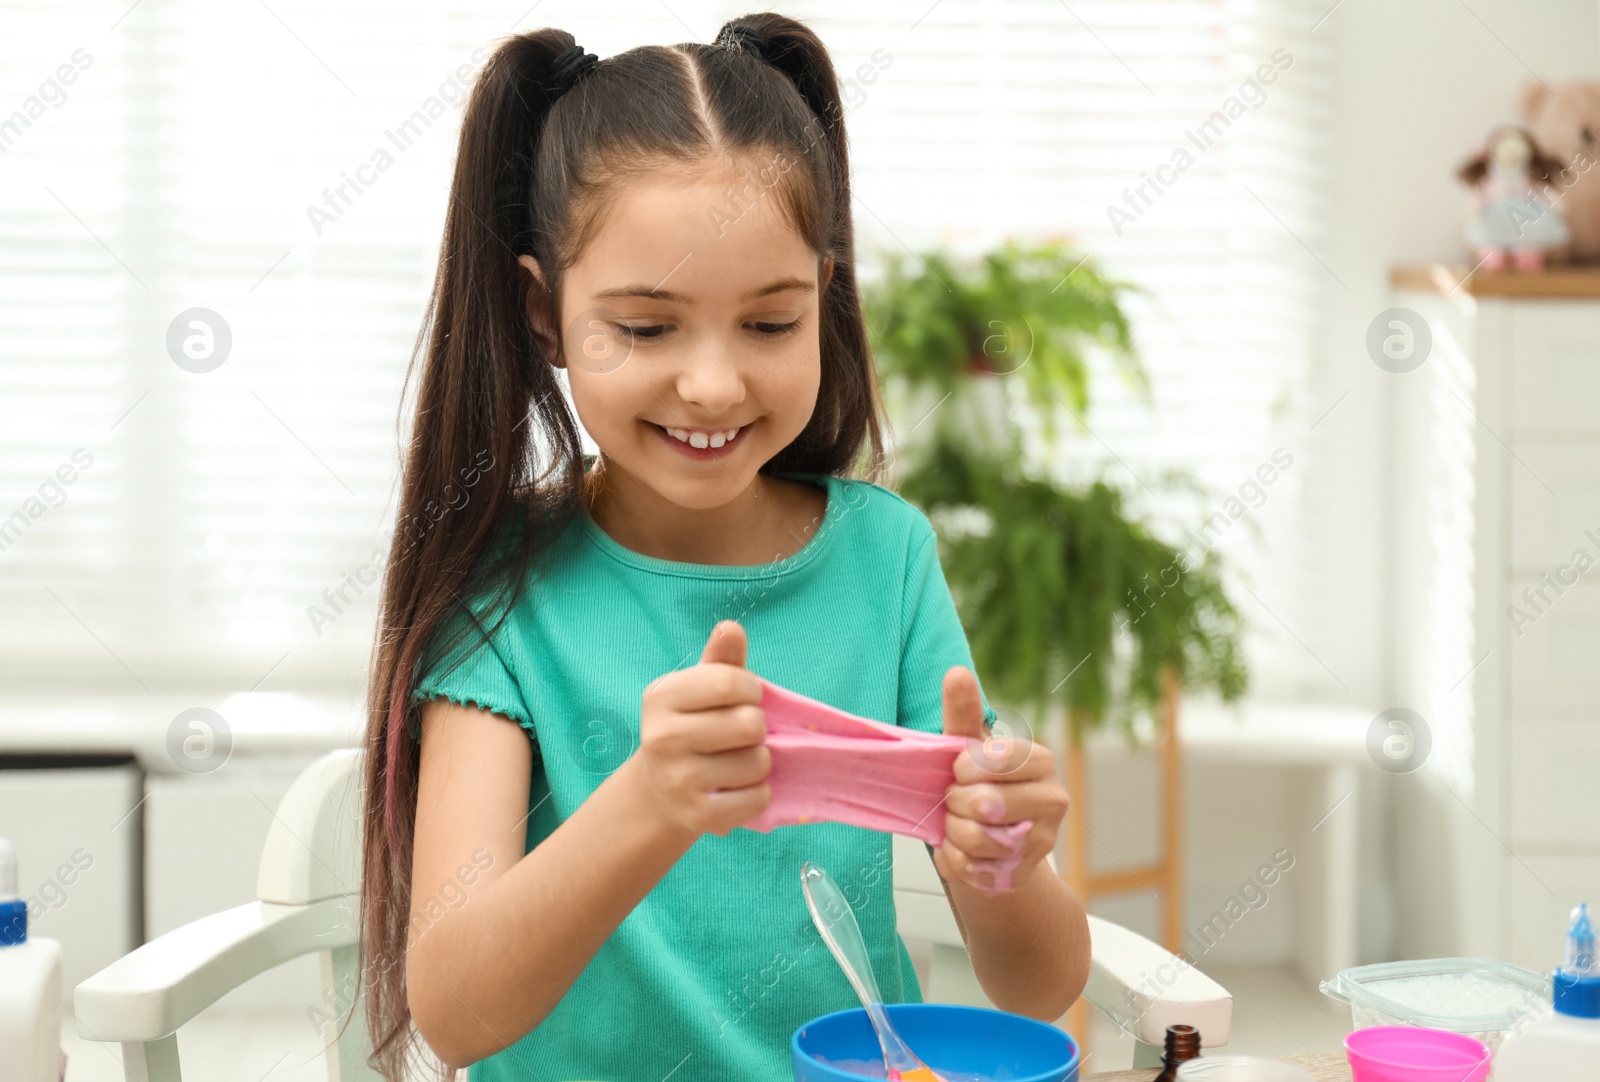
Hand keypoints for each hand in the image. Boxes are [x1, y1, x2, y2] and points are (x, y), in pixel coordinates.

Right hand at [633, 620, 771, 836]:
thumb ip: (720, 660)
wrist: (659, 792)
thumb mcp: (699, 689)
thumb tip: (731, 628)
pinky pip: (758, 798)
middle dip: (756, 726)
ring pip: (758, 762)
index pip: (729, 682)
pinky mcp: (699, 816)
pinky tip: (737, 787)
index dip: (751, 689)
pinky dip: (759, 792)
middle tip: (740, 733)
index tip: (746, 697)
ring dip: (759, 760)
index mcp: (661, 698)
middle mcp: (662, 739)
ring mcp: (678, 781)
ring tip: (737, 760)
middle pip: (749, 723)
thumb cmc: (691, 726)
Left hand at [932, 665, 1067, 893]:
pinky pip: (974, 869)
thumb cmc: (977, 785)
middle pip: (985, 803)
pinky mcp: (1024, 872)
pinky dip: (955, 861)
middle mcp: (1053, 800)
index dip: (963, 768)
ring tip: (956, 825)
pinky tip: (961, 851)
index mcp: (1041, 760)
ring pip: (978, 838)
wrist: (986, 844)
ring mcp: (1043, 840)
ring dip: (953, 833)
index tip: (959, 771)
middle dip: (955, 803)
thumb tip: (957, 672)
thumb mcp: (968, 747)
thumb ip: (963, 713)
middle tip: (955, 801)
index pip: (992, 759)